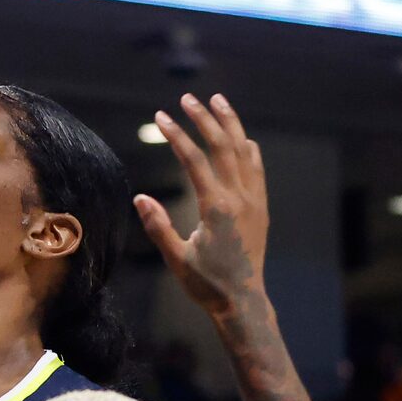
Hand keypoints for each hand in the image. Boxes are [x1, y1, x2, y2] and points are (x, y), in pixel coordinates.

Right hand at [134, 93, 268, 317]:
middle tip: (187, 99)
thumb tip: (140, 198)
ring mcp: (254, 200)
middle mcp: (239, 198)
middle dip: (203, 118)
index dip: (176, 135)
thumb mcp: (176, 259)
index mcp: (216, 208)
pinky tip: (242, 138)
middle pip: (222, 145)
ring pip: (244, 150)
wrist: (242, 301)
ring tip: (217, 101)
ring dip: (230, 123)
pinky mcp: (261, 207)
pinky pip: (257, 168)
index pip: (194, 160)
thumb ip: (158, 227)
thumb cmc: (207, 284)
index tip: (161, 117)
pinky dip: (249, 148)